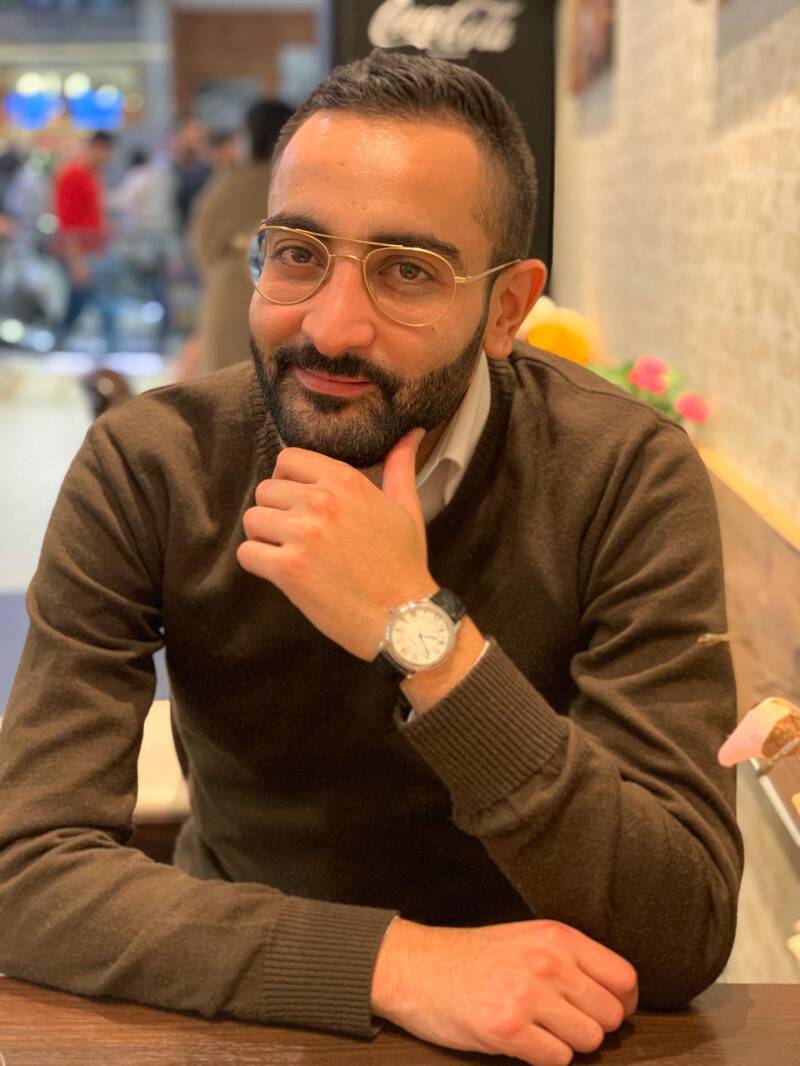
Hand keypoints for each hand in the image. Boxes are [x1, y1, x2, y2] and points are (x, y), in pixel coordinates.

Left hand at [237, 429, 434, 658]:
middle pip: (265, 490)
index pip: (288, 459)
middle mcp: (321, 501)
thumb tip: (411, 434)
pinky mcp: (288, 568)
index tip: (298, 500)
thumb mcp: (407, 508)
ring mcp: (302, 534)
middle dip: (275, 511)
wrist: (404, 617)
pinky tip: (279, 571)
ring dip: (263, 536)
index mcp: (345, 481)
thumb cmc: (404, 564)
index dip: (287, 480)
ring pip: (252, 519)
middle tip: (294, 532)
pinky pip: (247, 554)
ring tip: (284, 551)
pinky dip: (257, 562)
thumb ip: (400, 467)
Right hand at [371, 918, 637, 1065]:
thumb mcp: (527, 938)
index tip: (605, 1010)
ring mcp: (528, 995)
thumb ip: (570, 958)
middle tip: (563, 1022)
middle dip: (592, 1026)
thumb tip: (618, 995)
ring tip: (540, 1030)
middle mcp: (548, 962)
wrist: (417, 967)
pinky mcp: (508, 1028)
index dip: (622, 1002)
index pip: (625, 979)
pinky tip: (523, 1040)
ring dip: (569, 1044)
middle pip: (611, 1016)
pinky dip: (544, 1057)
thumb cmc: (473, 956)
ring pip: (589, 1041)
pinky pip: (557, 1060)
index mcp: (557, 937)